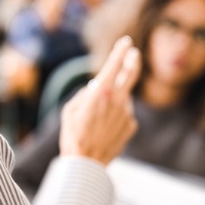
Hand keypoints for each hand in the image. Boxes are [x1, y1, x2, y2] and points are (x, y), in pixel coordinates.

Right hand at [59, 36, 140, 164]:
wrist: (87, 163)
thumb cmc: (73, 135)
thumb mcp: (70, 110)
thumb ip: (85, 95)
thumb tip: (95, 88)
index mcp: (102, 92)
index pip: (114, 64)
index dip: (120, 50)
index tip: (126, 41)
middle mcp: (118, 99)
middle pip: (130, 74)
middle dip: (133, 61)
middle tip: (134, 54)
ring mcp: (127, 113)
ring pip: (123, 98)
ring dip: (115, 99)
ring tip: (98, 118)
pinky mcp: (131, 125)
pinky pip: (124, 114)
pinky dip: (116, 115)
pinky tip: (104, 129)